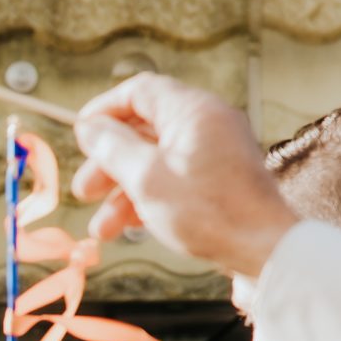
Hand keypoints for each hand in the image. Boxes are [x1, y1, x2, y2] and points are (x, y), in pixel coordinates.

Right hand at [71, 75, 301, 278]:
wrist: (261, 248)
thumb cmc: (206, 212)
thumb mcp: (147, 179)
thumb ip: (113, 148)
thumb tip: (89, 128)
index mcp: (192, 111)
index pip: (139, 91)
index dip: (104, 110)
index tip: (79, 134)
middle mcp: (205, 123)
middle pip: (143, 130)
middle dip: (108, 162)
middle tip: (84, 191)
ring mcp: (213, 151)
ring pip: (154, 160)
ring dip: (122, 191)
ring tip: (101, 228)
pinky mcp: (218, 178)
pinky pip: (173, 177)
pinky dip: (147, 198)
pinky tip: (127, 227)